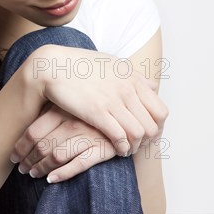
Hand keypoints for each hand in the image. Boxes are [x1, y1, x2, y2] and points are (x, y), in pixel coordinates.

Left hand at [11, 102, 116, 182]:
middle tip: (22, 168)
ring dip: (41, 168)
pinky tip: (51, 179)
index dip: (20, 147)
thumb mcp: (66, 104)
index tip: (14, 156)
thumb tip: (24, 133)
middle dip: (28, 160)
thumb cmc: (88, 109)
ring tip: (33, 174)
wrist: (125, 112)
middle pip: (42, 146)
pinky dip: (62, 174)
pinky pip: (78, 165)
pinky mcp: (102, 149)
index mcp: (61, 110)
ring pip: (57, 156)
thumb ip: (48, 113)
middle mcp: (73, 122)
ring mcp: (88, 136)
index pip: (33, 131)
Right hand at [29, 45, 167, 156]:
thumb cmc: (77, 64)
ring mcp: (113, 100)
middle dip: (148, 141)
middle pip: (153, 125)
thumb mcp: (111, 63)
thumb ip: (132, 75)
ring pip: (140, 134)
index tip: (148, 134)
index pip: (161, 111)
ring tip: (126, 149)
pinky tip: (116, 149)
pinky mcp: (97, 111)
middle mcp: (127, 89)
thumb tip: (151, 85)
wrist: (52, 65)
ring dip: (134, 146)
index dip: (157, 128)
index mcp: (132, 78)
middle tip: (137, 145)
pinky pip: (120, 137)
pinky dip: (122, 148)